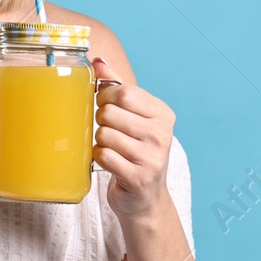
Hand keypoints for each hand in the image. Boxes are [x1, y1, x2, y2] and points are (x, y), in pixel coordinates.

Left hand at [91, 56, 176, 221]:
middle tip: (107, 130)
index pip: (124, 92)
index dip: (104, 97)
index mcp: (163, 114)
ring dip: (98, 141)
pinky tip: (108, 162)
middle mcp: (162, 133)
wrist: (145, 198)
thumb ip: (117, 87)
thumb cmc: (135, 152)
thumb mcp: (133, 117)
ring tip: (109, 148)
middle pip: (110, 112)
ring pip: (104, 134)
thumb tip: (98, 61)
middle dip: (100, 120)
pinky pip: (103, 156)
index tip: (103, 105)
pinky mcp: (138, 177)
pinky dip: (98, 158)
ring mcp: (152, 157)